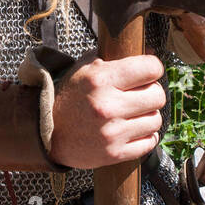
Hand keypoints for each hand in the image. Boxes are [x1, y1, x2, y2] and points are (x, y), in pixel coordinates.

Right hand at [49, 51, 166, 168]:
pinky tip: (133, 130)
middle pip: (158, 96)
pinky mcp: (114, 153)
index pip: (151, 68)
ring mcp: (112, 132)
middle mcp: (107, 106)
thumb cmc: (71, 96)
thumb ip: (114, 58)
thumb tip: (149, 51)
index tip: (148, 73)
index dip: (152, 68)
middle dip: (151, 93)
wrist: (47, 132)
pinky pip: (149, 143)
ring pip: (156, 120)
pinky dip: (145, 136)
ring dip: (147, 116)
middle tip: (139, 95)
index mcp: (101, 79)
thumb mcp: (86, 68)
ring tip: (132, 114)